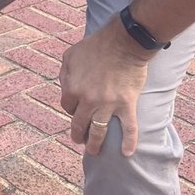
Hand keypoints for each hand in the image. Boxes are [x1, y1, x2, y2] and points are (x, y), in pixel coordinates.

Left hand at [58, 19, 152, 155]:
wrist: (124, 42)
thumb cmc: (96, 46)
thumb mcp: (70, 55)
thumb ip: (65, 73)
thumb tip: (65, 87)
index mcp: (72, 88)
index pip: (67, 107)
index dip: (71, 109)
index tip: (77, 109)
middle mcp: (88, 100)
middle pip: (80, 124)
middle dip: (78, 135)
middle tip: (80, 140)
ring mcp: (108, 104)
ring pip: (99, 131)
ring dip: (95, 144)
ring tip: (94, 151)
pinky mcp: (126, 104)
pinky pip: (129, 128)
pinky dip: (128, 142)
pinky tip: (126, 153)